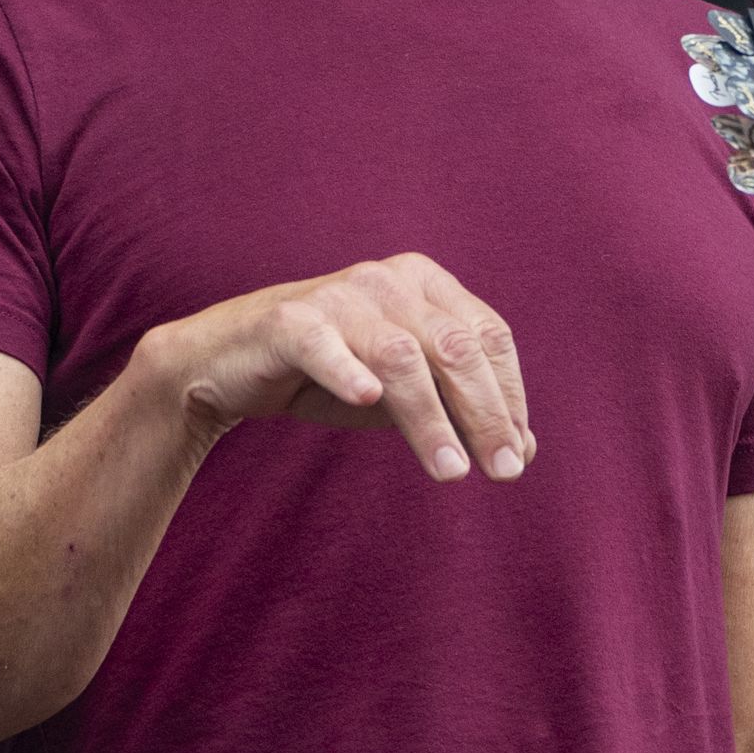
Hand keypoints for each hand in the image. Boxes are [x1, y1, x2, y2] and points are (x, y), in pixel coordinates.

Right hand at [144, 253, 535, 482]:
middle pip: (454, 347)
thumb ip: (458, 410)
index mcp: (427, 284)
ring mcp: (338, 296)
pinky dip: (347, 370)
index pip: (487, 337)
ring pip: (400, 356)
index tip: (519, 453)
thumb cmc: (331, 373)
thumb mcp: (403, 394)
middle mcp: (389, 280)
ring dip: (430, 418)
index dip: (509, 396)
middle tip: (505, 472)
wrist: (230, 365)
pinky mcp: (288, 320)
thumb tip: (523, 451)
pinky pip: (323, 345)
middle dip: (485, 412)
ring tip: (452, 472)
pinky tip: (366, 397)